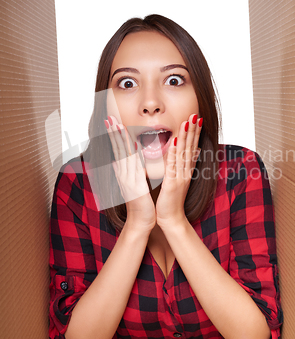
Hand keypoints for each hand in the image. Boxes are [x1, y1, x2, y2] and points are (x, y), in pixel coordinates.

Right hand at [105, 116, 155, 230]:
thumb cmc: (141, 204)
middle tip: (109, 117)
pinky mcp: (135, 185)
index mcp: (124, 173)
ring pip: (123, 154)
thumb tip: (120, 161)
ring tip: (116, 125)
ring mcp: (127, 179)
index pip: (117, 150)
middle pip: (117, 149)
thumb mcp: (133, 184)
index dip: (114, 135)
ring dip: (120, 139)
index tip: (111, 121)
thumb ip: (128, 172)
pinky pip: (134, 167)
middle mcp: (123, 174)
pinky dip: (133, 155)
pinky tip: (133, 145)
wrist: (141, 222)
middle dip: (113, 132)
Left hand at [155, 114, 201, 227]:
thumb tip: (193, 152)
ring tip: (188, 121)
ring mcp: (180, 177)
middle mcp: (186, 172)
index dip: (195, 133)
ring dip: (186, 136)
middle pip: (191, 147)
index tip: (197, 119)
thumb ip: (185, 166)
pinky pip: (173, 165)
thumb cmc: (172, 200)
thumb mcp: (179, 180)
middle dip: (193, 130)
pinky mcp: (172, 183)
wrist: (171, 219)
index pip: (193, 148)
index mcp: (186, 171)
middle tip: (195, 114)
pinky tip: (175, 141)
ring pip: (184, 153)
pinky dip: (174, 152)